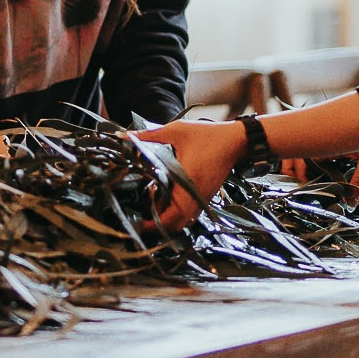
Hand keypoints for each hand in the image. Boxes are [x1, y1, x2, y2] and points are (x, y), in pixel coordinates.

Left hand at [133, 119, 247, 230]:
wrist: (235, 140)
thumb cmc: (207, 135)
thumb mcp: (175, 131)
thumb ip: (148, 136)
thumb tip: (123, 137)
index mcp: (187, 183)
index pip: (170, 218)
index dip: (152, 224)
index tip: (138, 219)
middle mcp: (195, 196)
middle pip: (175, 226)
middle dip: (157, 223)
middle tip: (141, 212)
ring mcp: (202, 199)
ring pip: (182, 221)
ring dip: (166, 217)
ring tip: (153, 199)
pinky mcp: (205, 197)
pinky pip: (188, 213)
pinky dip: (175, 211)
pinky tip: (166, 193)